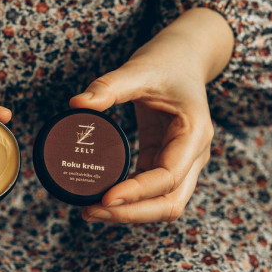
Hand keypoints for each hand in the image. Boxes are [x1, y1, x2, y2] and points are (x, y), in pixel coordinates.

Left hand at [69, 8, 233, 223]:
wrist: (184, 57)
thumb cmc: (166, 61)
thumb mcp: (139, 69)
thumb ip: (108, 86)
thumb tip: (76, 104)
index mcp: (194, 134)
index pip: (168, 177)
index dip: (138, 192)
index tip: (106, 197)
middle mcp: (193, 155)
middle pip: (170, 203)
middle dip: (132, 214)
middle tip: (91, 212)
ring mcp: (182, 162)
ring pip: (163, 203)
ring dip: (130, 213)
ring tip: (90, 211)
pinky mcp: (165, 162)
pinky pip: (150, 192)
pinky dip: (129, 201)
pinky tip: (100, 200)